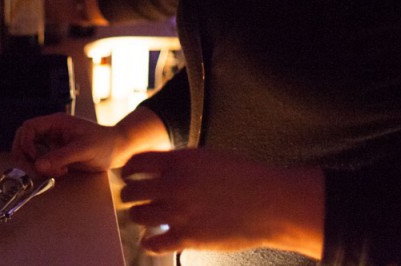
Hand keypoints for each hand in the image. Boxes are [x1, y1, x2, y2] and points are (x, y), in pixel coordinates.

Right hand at [12, 113, 123, 177]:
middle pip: (25, 139)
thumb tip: (38, 165)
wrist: (119, 149)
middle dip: (25, 154)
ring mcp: (54, 142)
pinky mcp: (58, 153)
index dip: (26, 143)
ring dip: (36, 163)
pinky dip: (46, 168)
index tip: (33, 158)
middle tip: (32, 169)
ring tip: (54, 171)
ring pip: (32, 151)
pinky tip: (61, 172)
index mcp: (56, 122)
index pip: (29, 127)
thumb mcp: (83, 150)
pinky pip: (43, 160)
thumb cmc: (105, 143)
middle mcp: (52, 131)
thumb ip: (60, 156)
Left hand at [120, 149, 324, 258]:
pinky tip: (152, 238)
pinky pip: (152, 242)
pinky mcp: (187, 238)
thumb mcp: (209, 158)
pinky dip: (149, 241)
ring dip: (138, 216)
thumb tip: (159, 167)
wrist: (271, 203)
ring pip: (137, 216)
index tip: (129, 176)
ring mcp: (179, 213)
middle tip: (132, 198)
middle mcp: (174, 185)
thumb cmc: (244, 178)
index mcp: (179, 161)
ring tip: (144, 217)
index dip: (129, 170)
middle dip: (129, 195)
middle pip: (131, 191)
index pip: (136, 162)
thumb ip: (181, 162)